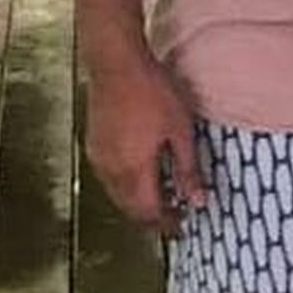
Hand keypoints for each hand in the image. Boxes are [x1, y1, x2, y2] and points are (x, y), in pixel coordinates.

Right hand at [84, 52, 205, 235]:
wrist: (117, 63)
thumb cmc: (153, 92)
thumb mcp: (181, 131)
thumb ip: (188, 169)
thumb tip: (198, 201)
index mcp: (134, 171)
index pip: (149, 212)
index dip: (166, 224)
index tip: (181, 229)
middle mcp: (111, 170)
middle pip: (130, 208)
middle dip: (152, 217)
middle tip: (174, 217)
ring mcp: (99, 157)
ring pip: (118, 194)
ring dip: (138, 202)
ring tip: (162, 197)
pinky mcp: (94, 144)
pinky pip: (110, 177)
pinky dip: (126, 185)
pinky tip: (141, 174)